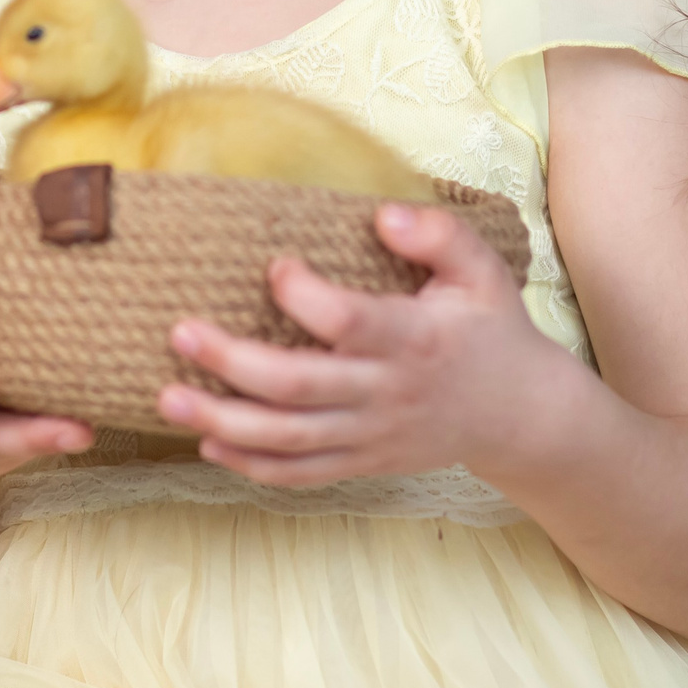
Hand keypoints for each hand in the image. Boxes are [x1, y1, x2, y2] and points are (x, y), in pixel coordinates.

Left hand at [156, 202, 578, 485]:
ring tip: (167, 399)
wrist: (520, 416)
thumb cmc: (491, 330)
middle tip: (179, 334)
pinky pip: (300, 473)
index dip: (304, 296)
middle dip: (232, 364)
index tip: (275, 266)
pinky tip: (208, 445)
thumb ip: (440, 235)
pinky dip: (251, 466)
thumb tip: (384, 213)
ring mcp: (369, 435)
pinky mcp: (361, 462)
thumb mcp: (485, 271)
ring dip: (222, 422)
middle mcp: (384, 393)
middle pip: (298, 386)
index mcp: (413, 338)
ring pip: (287, 439)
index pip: (348, 322)